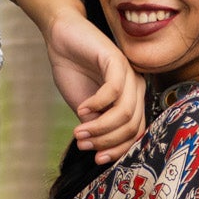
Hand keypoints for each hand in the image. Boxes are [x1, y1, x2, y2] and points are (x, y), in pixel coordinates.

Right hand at [44, 10, 145, 163]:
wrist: (62, 39)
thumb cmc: (74, 71)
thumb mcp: (86, 110)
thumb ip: (97, 128)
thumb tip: (99, 151)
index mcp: (132, 100)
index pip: (135, 134)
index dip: (117, 150)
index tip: (96, 159)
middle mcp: (136, 87)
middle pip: (132, 126)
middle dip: (107, 141)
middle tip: (84, 144)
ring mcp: (129, 73)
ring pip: (125, 112)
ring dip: (100, 127)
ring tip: (80, 131)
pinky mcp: (116, 59)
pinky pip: (114, 91)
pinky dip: (97, 105)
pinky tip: (82, 109)